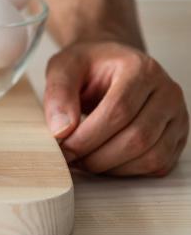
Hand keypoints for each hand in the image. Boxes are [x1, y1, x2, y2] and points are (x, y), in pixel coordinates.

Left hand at [44, 41, 187, 175]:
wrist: (110, 63)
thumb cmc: (88, 65)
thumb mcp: (64, 67)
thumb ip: (58, 94)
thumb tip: (61, 130)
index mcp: (141, 68)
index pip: (119, 110)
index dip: (88, 136)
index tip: (62, 147)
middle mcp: (167, 92)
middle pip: (137, 137)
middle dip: (97, 156)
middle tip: (69, 158)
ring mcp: (177, 116)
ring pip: (151, 156)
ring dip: (111, 167)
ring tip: (83, 160)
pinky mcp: (177, 136)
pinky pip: (158, 165)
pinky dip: (128, 171)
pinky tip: (103, 162)